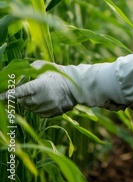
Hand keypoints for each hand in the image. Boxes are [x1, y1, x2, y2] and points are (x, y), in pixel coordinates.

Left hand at [0, 60, 125, 117]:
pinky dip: (38, 106)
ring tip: (40, 92)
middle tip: (27, 89)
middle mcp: (40, 99)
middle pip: (22, 101)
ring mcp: (45, 108)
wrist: (76, 85)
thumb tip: (14, 79)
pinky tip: (46, 98)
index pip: (17, 92)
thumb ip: (26, 71)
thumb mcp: (41, 66)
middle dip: (21, 96)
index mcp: (38, 86)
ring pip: (29, 107)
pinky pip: (38, 112)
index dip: (6, 95)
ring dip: (29, 101)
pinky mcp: (50, 114)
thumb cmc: (57, 72)